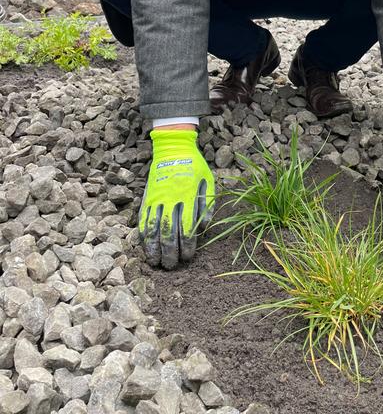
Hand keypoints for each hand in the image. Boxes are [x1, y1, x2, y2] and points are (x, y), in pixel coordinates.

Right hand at [138, 129, 214, 268]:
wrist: (173, 148)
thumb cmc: (195, 166)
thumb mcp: (208, 181)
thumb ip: (207, 205)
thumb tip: (204, 228)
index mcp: (188, 196)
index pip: (187, 228)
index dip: (187, 246)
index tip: (188, 257)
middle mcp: (171, 200)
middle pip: (168, 233)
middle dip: (169, 253)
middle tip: (171, 266)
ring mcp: (156, 199)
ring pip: (153, 228)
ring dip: (154, 248)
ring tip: (156, 262)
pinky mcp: (147, 197)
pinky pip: (142, 219)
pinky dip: (143, 235)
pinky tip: (146, 246)